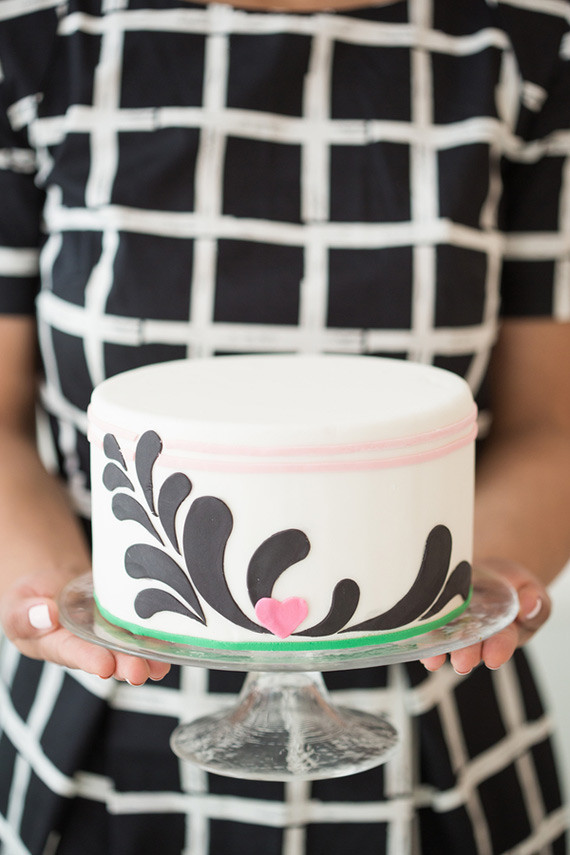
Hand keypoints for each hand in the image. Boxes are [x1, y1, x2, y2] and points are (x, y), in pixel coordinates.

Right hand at [0, 569, 170, 684]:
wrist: (55, 582)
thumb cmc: (32, 598)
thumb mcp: (16, 603)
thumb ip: (25, 614)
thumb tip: (44, 613)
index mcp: (54, 644)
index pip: (71, 652)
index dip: (89, 659)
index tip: (104, 665)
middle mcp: (86, 644)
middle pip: (107, 657)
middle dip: (125, 664)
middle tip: (139, 671)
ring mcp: (109, 632)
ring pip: (129, 646)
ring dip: (147, 656)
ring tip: (161, 665)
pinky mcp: (125, 618)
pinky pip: (142, 626)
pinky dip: (158, 634)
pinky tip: (174, 642)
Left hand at [420, 558, 550, 674]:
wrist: (489, 574)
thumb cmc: (512, 588)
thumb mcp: (530, 589)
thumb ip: (536, 602)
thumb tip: (529, 604)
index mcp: (504, 632)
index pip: (503, 641)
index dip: (499, 649)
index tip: (494, 657)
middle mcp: (477, 634)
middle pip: (471, 645)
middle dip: (466, 654)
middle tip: (462, 663)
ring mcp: (454, 625)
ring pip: (446, 639)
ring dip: (439, 650)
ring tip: (432, 660)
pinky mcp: (435, 613)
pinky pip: (426, 624)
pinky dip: (419, 633)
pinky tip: (412, 639)